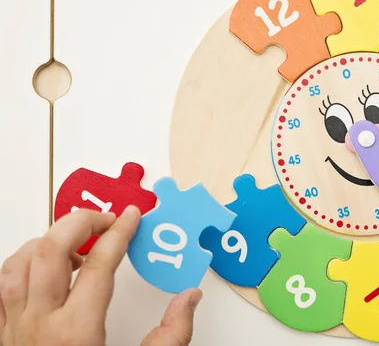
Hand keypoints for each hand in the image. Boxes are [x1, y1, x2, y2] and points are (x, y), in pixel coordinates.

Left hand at [0, 206, 201, 345]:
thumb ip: (171, 336)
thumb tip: (189, 297)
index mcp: (77, 332)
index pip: (99, 263)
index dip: (120, 232)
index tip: (133, 216)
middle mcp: (39, 325)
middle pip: (49, 250)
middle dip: (80, 222)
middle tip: (106, 221)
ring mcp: (13, 330)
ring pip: (16, 264)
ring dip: (45, 242)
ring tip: (75, 244)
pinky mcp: (2, 337)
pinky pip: (0, 289)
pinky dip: (18, 266)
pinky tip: (40, 269)